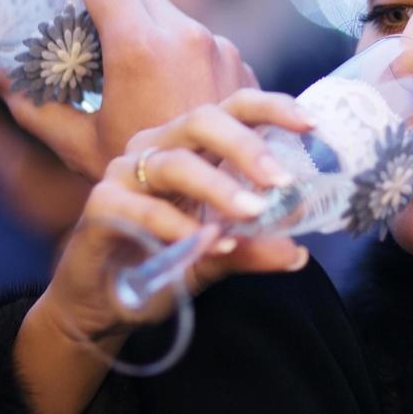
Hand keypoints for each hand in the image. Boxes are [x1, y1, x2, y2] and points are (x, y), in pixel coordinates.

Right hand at [0, 0, 255, 180]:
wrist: (223, 206)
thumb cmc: (146, 179)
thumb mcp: (80, 144)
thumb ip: (31, 106)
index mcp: (138, 47)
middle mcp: (183, 35)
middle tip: (77, 10)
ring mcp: (218, 46)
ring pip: (169, 13)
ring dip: (141, 23)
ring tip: (120, 61)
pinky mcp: (239, 63)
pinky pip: (199, 40)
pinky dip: (174, 50)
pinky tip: (163, 86)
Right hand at [40, 88, 314, 344]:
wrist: (104, 305)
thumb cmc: (161, 265)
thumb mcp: (216, 257)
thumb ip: (252, 249)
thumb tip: (298, 253)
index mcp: (190, 147)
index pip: (232, 110)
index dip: (270, 108)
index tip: (310, 124)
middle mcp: (157, 149)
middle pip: (201, 120)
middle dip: (246, 146)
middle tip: (281, 180)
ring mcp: (125, 173)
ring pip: (175, 164)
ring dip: (218, 188)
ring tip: (251, 213)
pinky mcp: (102, 205)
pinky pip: (143, 208)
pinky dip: (178, 226)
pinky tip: (205, 245)